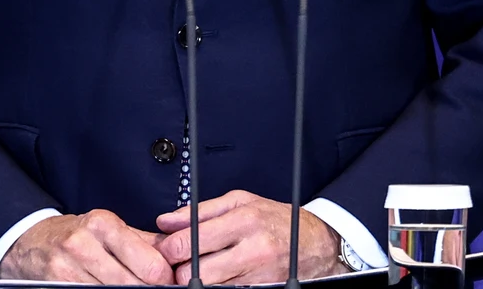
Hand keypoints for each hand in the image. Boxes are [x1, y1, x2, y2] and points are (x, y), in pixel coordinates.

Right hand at [0, 210, 175, 283]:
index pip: (149, 264)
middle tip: (151, 287)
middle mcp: (84, 245)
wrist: (32, 243)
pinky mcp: (60, 287)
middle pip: (133, 285)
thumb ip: (143, 242)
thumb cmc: (75, 234)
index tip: (167, 281)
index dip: (164, 278)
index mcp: (102, 225)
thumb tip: (174, 255)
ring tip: (128, 287)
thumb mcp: (109, 228)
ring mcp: (68, 269)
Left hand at [154, 190, 343, 284]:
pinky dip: (218, 286)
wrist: (317, 244)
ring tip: (201, 268)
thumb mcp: (241, 201)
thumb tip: (165, 222)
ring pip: (209, 287)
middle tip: (180, 264)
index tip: (167, 249)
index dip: (170, 249)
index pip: (189, 243)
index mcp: (243, 220)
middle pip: (194, 273)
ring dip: (198, 281)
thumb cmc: (276, 219)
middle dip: (181, 270)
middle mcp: (251, 249)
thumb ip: (200, 211)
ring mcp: (257, 274)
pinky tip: (220, 276)